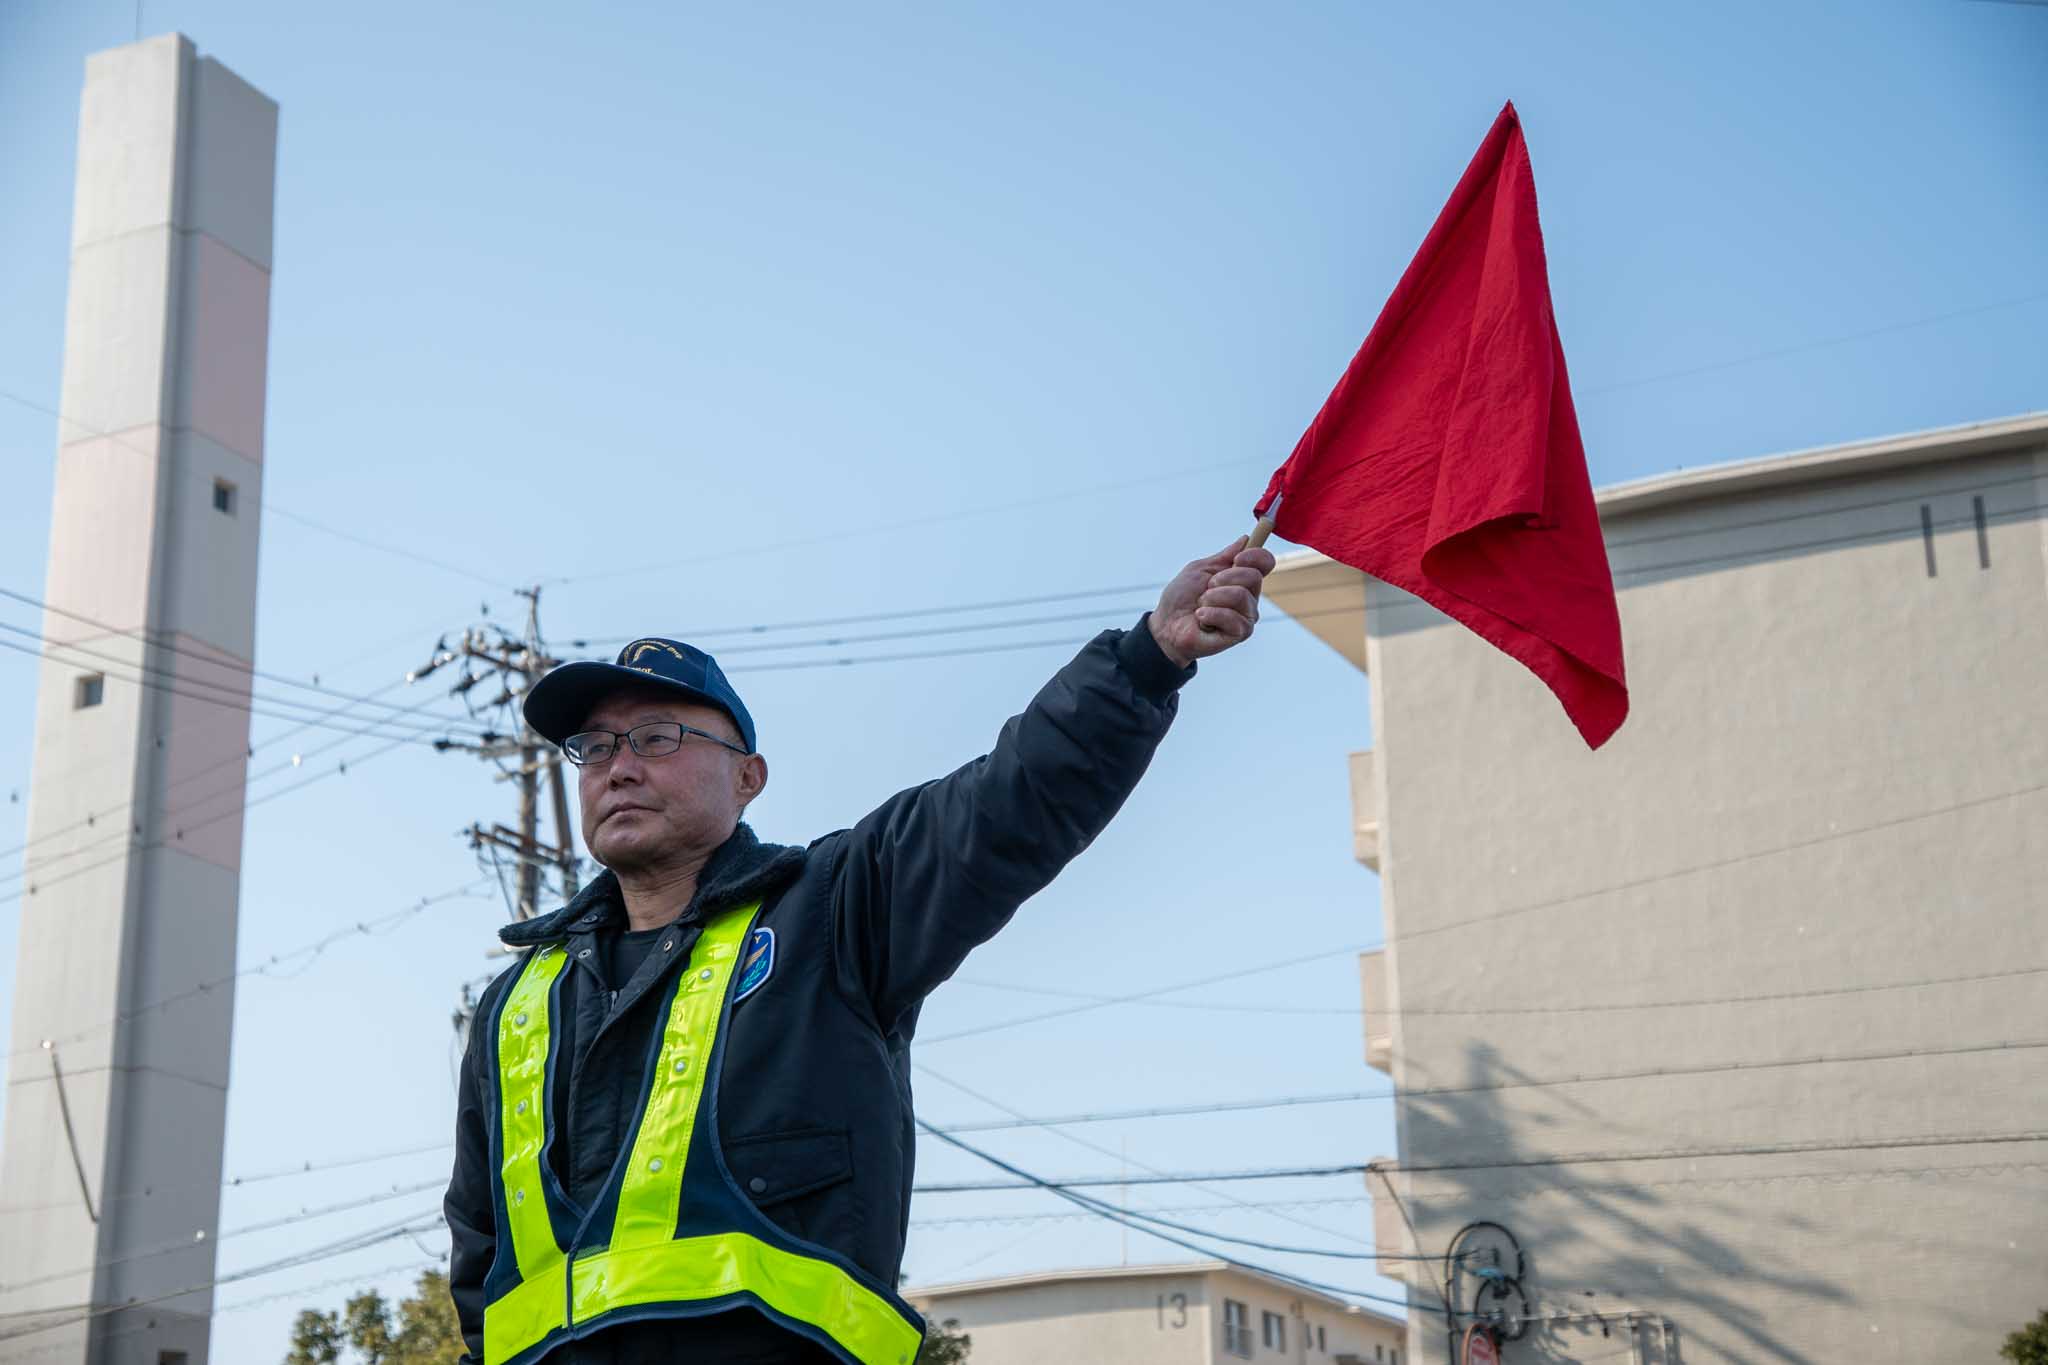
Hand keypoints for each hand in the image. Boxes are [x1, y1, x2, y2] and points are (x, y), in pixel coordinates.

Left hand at [1148, 536, 1276, 667]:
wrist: (1166, 625)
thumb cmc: (1181, 598)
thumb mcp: (1199, 569)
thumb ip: (1223, 557)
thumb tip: (1245, 539)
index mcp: (1241, 579)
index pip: (1265, 562)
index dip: (1255, 555)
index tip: (1237, 558)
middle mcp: (1249, 597)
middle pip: (1253, 576)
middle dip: (1223, 578)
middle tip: (1206, 589)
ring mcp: (1246, 616)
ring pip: (1240, 595)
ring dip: (1212, 598)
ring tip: (1201, 607)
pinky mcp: (1241, 633)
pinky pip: (1232, 617)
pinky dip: (1210, 614)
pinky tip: (1201, 619)